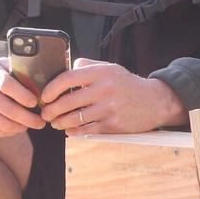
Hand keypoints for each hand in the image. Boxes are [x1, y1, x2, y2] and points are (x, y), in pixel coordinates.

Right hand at [0, 59, 45, 136]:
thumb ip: (15, 69)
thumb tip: (41, 78)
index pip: (8, 85)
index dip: (24, 96)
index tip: (35, 102)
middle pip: (10, 111)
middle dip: (30, 119)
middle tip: (41, 122)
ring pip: (5, 125)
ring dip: (22, 127)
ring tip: (31, 124)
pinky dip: (10, 131)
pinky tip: (16, 127)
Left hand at [38, 58, 186, 134]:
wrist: (154, 101)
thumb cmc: (126, 84)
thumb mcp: (109, 68)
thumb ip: (86, 66)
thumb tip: (64, 68)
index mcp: (101, 73)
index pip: (67, 78)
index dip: (51, 89)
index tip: (45, 96)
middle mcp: (105, 89)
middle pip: (67, 101)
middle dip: (51, 110)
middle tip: (45, 113)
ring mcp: (109, 108)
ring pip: (75, 118)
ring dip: (60, 122)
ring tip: (55, 122)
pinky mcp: (113, 125)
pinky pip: (87, 130)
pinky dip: (74, 131)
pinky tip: (69, 130)